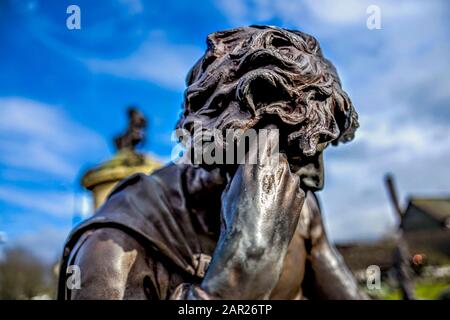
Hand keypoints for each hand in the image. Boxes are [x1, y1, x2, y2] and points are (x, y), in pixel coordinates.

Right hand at [200, 127, 304, 298]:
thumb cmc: (235, 218)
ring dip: (279, 178)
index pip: (269, 131)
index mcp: (259, 159)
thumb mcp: (229, 189)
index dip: (265, 135)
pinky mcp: (301, 196)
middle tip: (259, 175)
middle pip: (278, 153)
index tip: (260, 140)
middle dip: (270, 160)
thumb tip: (243, 163)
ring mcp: (293, 181)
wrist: (256, 248)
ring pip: (286, 171)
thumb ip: (241, 170)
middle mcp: (280, 165)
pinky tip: (276, 207)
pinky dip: (286, 193)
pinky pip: (293, 187)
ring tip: (266, 198)